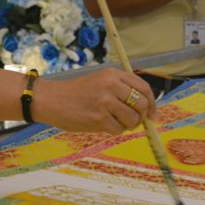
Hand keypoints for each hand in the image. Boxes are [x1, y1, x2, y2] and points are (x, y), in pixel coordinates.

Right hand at [31, 68, 155, 133]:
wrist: (52, 99)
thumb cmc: (76, 92)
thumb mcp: (100, 80)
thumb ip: (120, 88)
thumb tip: (145, 107)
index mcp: (113, 74)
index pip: (143, 87)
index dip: (152, 102)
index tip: (152, 113)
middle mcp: (111, 86)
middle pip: (141, 105)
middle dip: (141, 116)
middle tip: (133, 120)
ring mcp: (105, 102)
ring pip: (132, 119)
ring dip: (127, 125)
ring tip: (115, 122)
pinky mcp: (99, 118)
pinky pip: (119, 130)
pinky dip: (114, 130)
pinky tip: (103, 125)